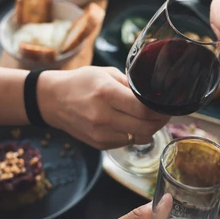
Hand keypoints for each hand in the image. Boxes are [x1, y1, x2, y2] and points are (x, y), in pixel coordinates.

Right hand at [40, 67, 169, 149]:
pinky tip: (131, 124)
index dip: (160, 109)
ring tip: (148, 118)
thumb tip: (155, 94)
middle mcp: (103, 117)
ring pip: (140, 138)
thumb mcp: (106, 73)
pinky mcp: (99, 144)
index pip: (144, 109)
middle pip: (146, 127)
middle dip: (160, 121)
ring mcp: (100, 134)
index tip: (167, 105)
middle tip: (163, 113)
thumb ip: (131, 84)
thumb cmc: (81, 82)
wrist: (52, 101)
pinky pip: (127, 143)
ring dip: (149, 129)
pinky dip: (134, 134)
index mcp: (107, 94)